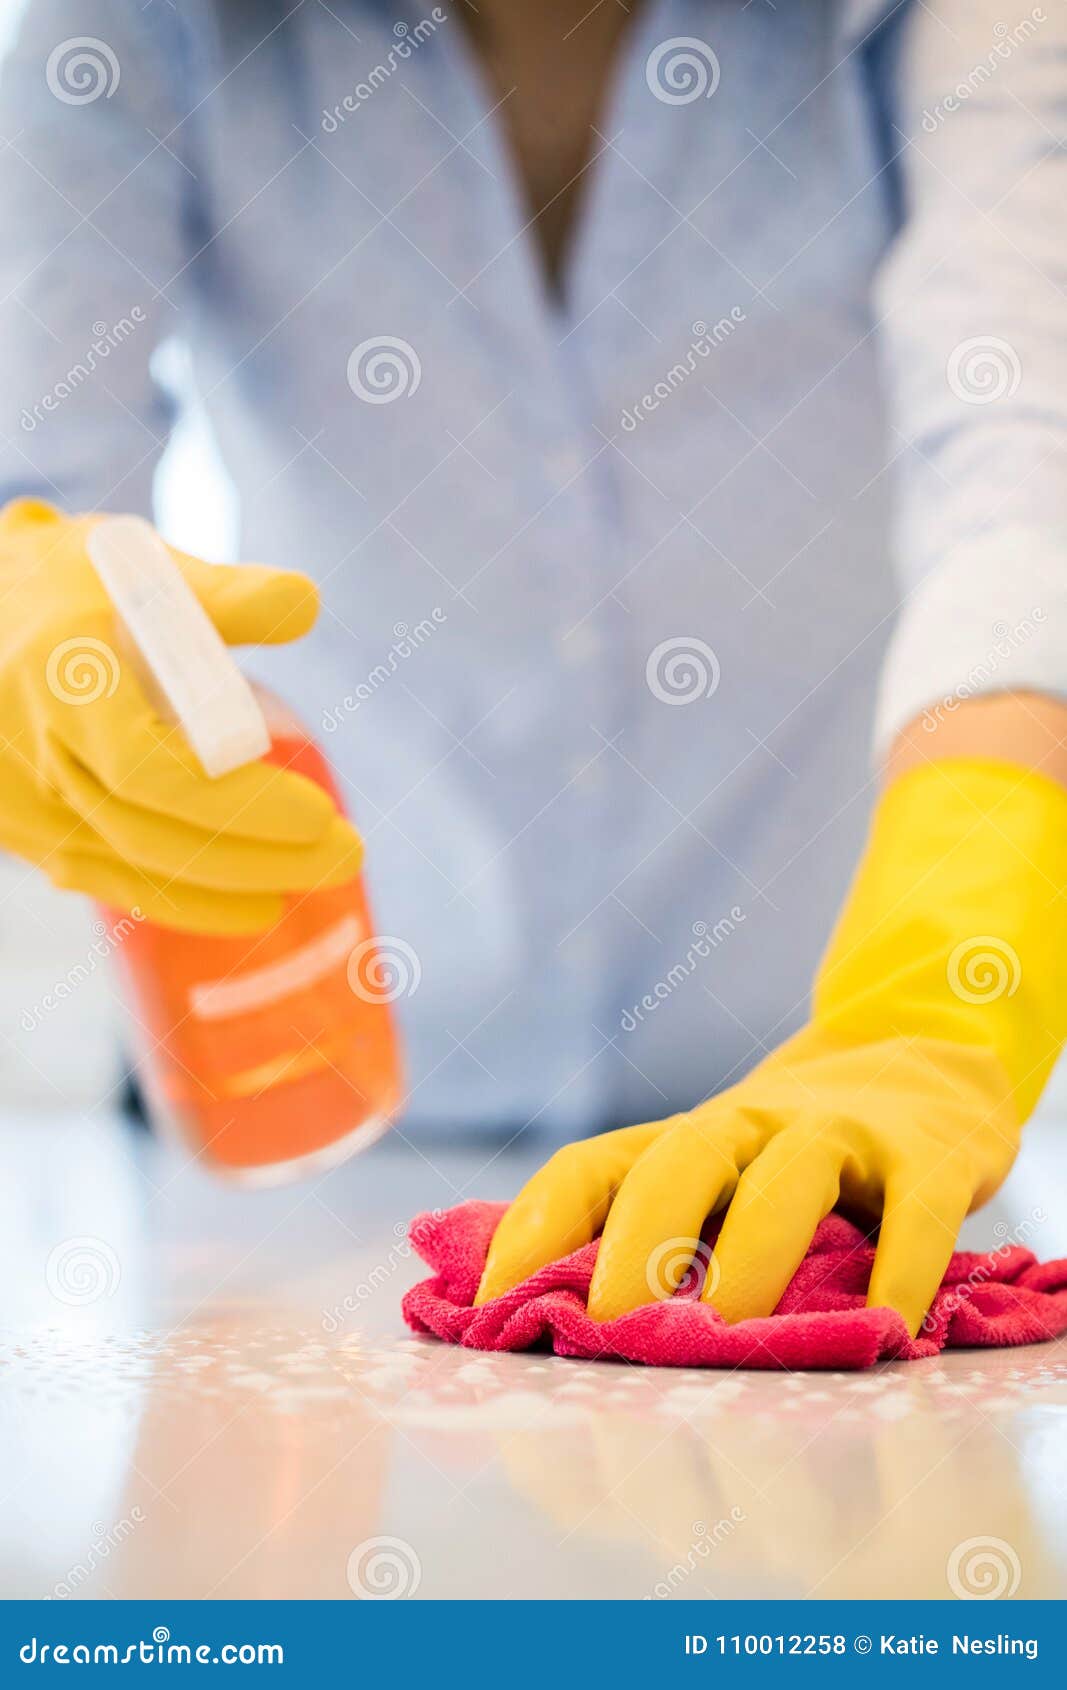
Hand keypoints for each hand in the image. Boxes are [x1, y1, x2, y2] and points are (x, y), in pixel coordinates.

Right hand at [0, 498, 360, 931]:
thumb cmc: (71, 585)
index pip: (148, 771)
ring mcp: (22, 801)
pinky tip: (255, 906)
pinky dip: (185, 902)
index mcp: (63, 676)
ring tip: (320, 876)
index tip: (318, 815)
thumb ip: (226, 592)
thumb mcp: (141, 566)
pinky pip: (109, 882)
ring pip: (134, 867)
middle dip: (258, 854)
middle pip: (152, 832)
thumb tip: (306, 605)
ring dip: (234, 883)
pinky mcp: (25, 831)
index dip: (235, 805)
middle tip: (348, 854)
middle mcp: (35, 749)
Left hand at [476, 1028, 1016, 1337]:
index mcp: (681, 1141)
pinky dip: (904, 1264)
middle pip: (681, 1162)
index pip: (589, 1166)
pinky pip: (917, 1207)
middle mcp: (748, 1125)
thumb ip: (648, 1240)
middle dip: (640, 1239)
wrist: (919, 1065)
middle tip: (612, 1324)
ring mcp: (840, 1133)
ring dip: (755, 1252)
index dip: (534, 1227)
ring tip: (732, 1331)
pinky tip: (890, 1326)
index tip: (491, 1302)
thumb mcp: (713, 1182)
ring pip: (789, 1179)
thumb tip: (539, 1335)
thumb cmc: (789, 1158)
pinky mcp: (930, 1153)